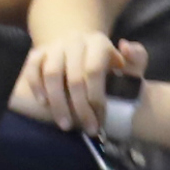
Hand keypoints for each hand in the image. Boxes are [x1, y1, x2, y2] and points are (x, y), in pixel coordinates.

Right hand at [11, 31, 141, 132]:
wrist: (83, 53)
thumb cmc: (110, 67)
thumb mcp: (129, 63)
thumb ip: (137, 58)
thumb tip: (125, 47)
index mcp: (98, 42)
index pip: (93, 71)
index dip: (96, 97)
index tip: (100, 118)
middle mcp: (75, 40)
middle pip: (74, 77)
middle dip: (80, 108)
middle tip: (87, 129)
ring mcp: (55, 45)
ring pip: (51, 74)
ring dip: (58, 103)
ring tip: (65, 125)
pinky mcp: (38, 52)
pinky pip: (32, 68)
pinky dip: (36, 86)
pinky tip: (43, 103)